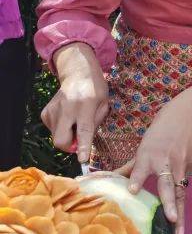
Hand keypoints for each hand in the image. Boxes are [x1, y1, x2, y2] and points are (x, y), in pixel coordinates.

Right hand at [41, 43, 108, 163]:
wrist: (78, 74)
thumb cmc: (95, 90)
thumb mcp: (104, 105)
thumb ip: (95, 125)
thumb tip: (83, 146)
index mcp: (86, 106)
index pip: (84, 130)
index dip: (83, 146)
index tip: (82, 160)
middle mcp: (67, 108)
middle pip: (61, 140)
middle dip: (69, 146)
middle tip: (78, 139)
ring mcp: (53, 110)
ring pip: (56, 137)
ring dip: (67, 135)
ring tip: (75, 120)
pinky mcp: (45, 112)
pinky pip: (52, 130)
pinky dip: (60, 128)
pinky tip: (67, 117)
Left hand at [115, 95, 191, 233]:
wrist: (188, 114)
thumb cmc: (161, 131)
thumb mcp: (145, 146)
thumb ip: (132, 167)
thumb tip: (109, 179)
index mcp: (149, 155)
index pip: (142, 169)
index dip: (137, 180)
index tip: (133, 191)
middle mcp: (166, 162)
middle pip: (168, 186)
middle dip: (169, 204)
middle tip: (170, 219)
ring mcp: (181, 166)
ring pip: (180, 193)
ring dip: (178, 213)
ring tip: (178, 232)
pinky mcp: (191, 167)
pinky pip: (183, 188)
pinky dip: (179, 205)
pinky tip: (178, 222)